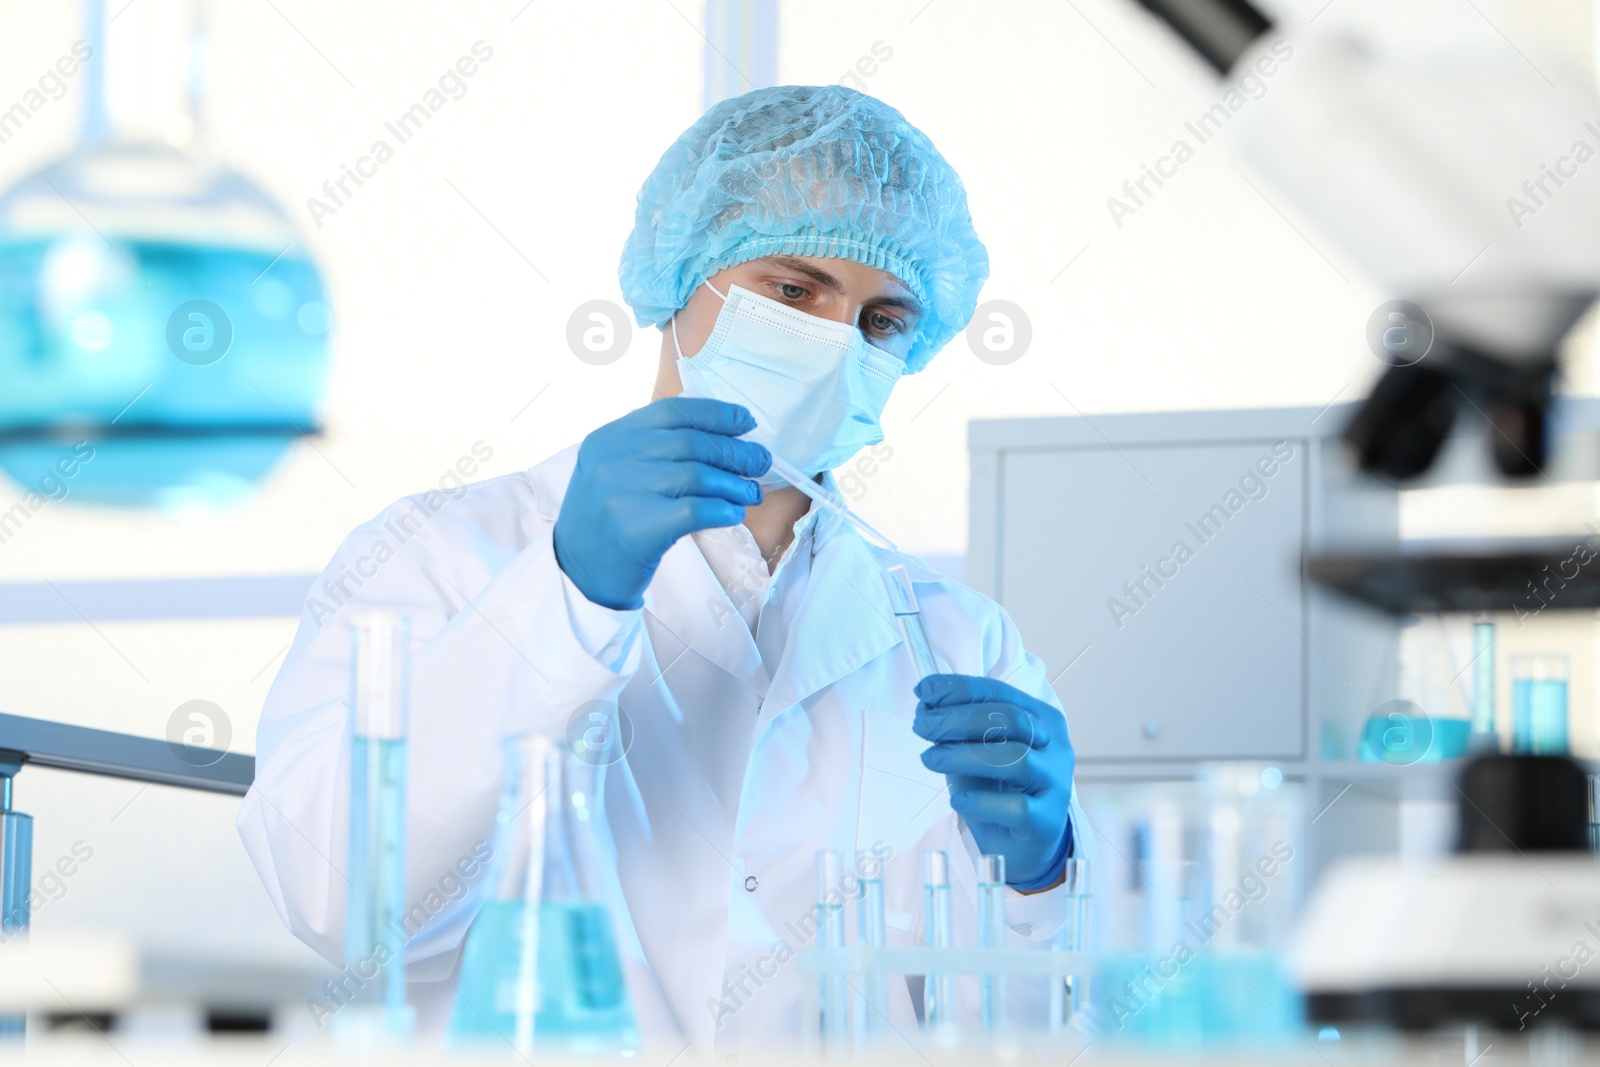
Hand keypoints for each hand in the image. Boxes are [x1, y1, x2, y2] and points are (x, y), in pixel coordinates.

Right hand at [554, 397, 770, 609]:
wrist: (576, 573)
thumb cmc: (608, 519)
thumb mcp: (617, 470)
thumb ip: (656, 447)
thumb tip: (726, 434)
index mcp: (610, 437)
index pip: (672, 411)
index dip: (716, 414)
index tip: (745, 421)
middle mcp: (612, 459)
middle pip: (691, 443)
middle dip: (735, 451)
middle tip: (759, 462)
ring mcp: (622, 493)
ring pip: (699, 475)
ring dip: (735, 484)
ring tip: (751, 493)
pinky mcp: (638, 528)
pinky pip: (696, 510)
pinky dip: (723, 510)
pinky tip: (733, 514)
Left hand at [912, 674, 1074, 888]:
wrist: (1020, 845)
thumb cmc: (998, 790)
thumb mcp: (974, 751)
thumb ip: (957, 730)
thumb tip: (926, 703)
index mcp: (1040, 719)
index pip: (1000, 692)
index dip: (960, 689)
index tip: (924, 692)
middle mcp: (1054, 746)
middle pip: (1010, 720)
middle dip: (958, 719)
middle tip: (922, 727)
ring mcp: (1055, 783)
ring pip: (1015, 759)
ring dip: (964, 755)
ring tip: (931, 758)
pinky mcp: (1048, 820)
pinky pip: (1017, 807)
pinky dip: (982, 801)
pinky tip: (958, 800)